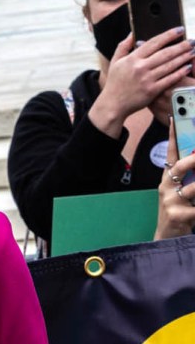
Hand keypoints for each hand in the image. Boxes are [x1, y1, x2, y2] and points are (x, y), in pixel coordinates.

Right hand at [93, 29, 192, 128]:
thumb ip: (123, 46)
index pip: (153, 43)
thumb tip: (131, 34)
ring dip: (183, 57)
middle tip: (192, 41)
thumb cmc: (114, 83)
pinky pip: (170, 79)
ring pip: (170, 65)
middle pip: (165, 53)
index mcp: (132, 59)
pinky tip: (188, 67)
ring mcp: (147, 79)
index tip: (179, 30)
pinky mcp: (152, 90)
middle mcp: (140, 67)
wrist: (113, 104)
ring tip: (192, 51)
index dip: (168, 35)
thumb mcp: (115, 62)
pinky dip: (180, 72)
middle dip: (181, 46)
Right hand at [155, 124, 194, 238]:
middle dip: (193, 159)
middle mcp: (165, 187)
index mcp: (166, 179)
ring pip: (192, 188)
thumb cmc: (177, 211)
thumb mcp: (179, 192)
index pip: (169, 153)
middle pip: (179, 168)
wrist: (167, 237)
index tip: (175, 120)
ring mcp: (170, 201)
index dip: (172, 136)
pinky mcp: (178, 216)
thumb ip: (188, 178)